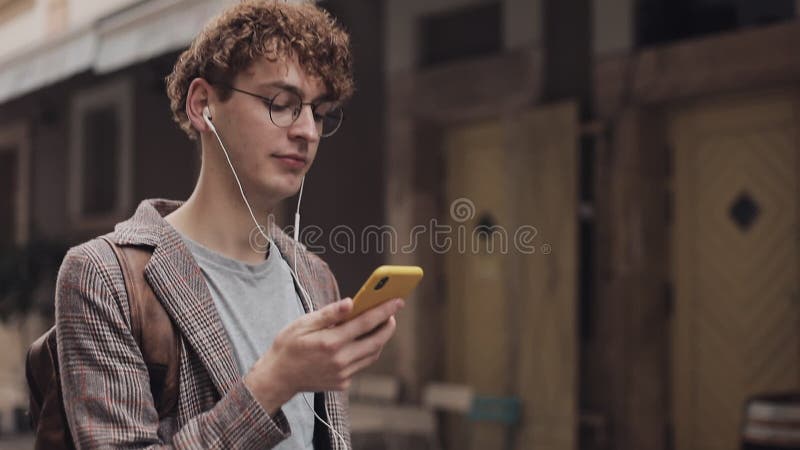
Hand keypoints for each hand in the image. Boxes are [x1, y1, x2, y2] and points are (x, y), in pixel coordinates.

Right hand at [244, 297, 403, 413]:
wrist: (277, 378)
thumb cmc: (288, 346)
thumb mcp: (303, 324)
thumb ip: (329, 313)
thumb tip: (351, 302)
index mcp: (330, 342)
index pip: (365, 323)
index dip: (384, 310)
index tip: (397, 301)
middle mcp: (340, 360)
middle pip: (376, 341)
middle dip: (388, 325)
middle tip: (393, 312)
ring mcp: (342, 374)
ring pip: (371, 354)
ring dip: (380, 339)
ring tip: (381, 324)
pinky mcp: (342, 383)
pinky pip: (360, 364)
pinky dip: (365, 351)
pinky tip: (362, 340)